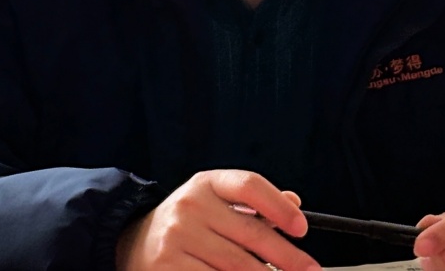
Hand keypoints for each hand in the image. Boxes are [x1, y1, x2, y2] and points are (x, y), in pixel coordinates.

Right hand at [114, 169, 319, 270]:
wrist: (134, 243)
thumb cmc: (187, 224)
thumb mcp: (215, 202)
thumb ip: (253, 204)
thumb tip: (294, 203)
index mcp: (206, 183)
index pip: (250, 185)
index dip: (279, 206)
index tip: (301, 228)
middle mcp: (191, 206)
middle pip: (251, 234)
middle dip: (287, 257)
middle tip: (309, 270)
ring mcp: (178, 238)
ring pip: (237, 267)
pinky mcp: (169, 268)